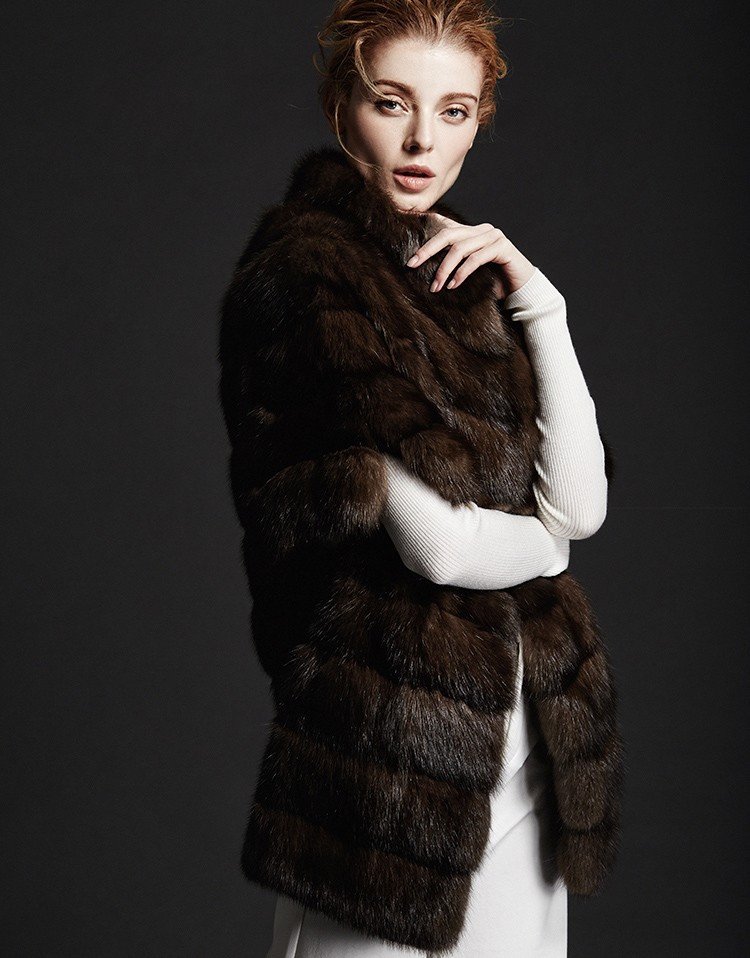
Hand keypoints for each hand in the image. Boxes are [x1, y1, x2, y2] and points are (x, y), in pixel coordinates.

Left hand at [406, 213, 535, 298]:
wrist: (522, 291)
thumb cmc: (493, 284)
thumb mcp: (467, 273)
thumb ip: (452, 266)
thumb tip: (422, 269)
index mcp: (472, 232)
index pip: (445, 227)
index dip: (426, 233)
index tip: (407, 247)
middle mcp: (482, 230)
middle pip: (448, 234)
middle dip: (427, 250)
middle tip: (412, 265)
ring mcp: (494, 236)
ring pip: (460, 248)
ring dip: (444, 269)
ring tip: (435, 286)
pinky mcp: (502, 248)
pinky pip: (476, 258)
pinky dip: (462, 273)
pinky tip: (453, 285)